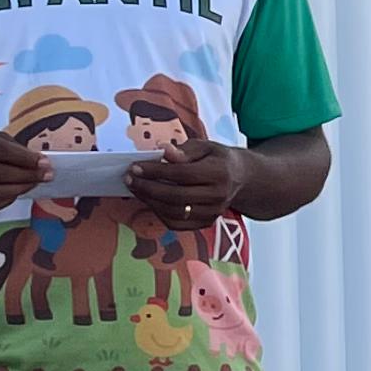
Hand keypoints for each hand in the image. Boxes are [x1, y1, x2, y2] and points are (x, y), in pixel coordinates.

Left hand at [129, 137, 251, 229]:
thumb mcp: (205, 146)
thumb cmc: (218, 159)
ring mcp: (213, 212)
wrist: (240, 178)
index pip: (181, 174)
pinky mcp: (207, 222)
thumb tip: (163, 150)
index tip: (135, 166)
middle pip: (176, 196)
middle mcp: (218, 195)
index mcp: (219, 172)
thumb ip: (184, 150)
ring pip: (175, 212)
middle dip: (148, 188)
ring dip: (150, 201)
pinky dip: (159, 213)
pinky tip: (150, 200)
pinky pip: (178, 223)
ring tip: (136, 189)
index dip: (155, 171)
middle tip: (130, 179)